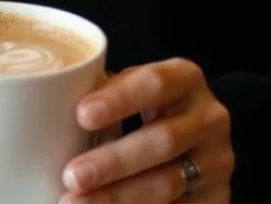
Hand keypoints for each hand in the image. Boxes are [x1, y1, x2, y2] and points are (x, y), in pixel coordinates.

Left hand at [60, 57, 232, 202]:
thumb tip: (52, 106)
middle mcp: (210, 119)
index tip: (82, 115)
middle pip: (161, 141)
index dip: (119, 99)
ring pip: (167, 185)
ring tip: (76, 203)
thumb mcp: (138, 91)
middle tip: (72, 176)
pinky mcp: (218, 200)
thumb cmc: (151, 110)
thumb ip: (110, 95)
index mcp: (187, 79)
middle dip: (113, 162)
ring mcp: (217, 164)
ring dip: (118, 198)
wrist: (200, 142)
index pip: (155, 84)